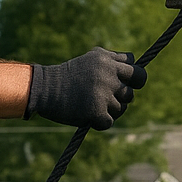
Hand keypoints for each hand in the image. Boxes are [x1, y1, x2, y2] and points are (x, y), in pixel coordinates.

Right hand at [24, 47, 147, 129]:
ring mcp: (103, 94)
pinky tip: (86, 115)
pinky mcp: (96, 111)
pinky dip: (99, 122)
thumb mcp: (91, 59)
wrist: (44, 89)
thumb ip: (113, 60)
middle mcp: (108, 75)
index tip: (124, 83)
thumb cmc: (68, 76)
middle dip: (123, 96)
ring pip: (122, 108)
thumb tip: (135, 65)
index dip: (133, 79)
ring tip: (90, 105)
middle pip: (133, 90)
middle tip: (109, 98)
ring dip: (109, 110)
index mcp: (107, 61)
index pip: (137, 71)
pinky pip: (109, 122)